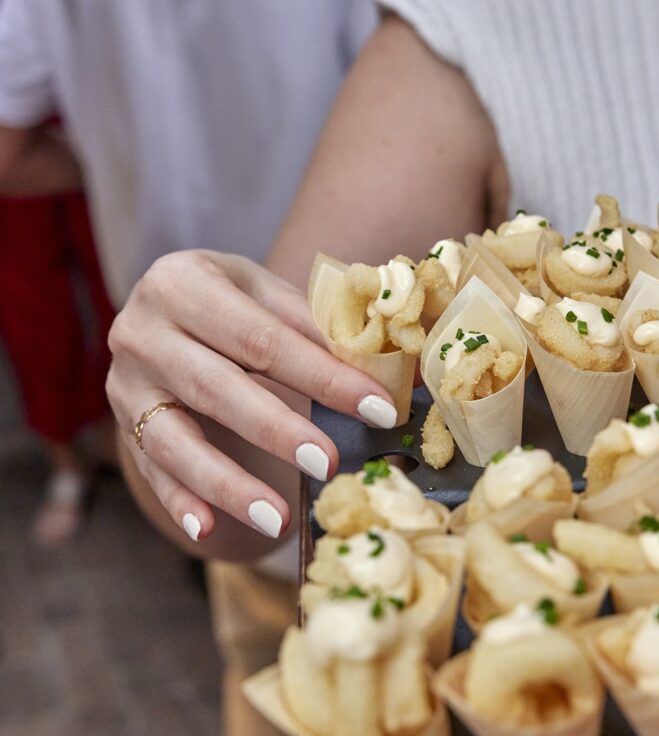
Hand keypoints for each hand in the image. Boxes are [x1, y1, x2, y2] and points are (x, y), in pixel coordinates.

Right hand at [107, 250, 396, 542]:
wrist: (169, 314)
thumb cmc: (232, 304)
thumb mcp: (266, 295)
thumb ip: (313, 326)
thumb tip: (381, 368)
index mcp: (184, 282)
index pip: (261, 337)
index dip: (322, 374)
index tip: (377, 408)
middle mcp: (141, 330)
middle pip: (217, 388)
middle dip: (278, 430)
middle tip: (330, 464)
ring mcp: (126, 383)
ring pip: (176, 440)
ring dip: (229, 484)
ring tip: (279, 519)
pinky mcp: (124, 425)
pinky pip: (150, 468)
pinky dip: (178, 501)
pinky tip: (206, 529)